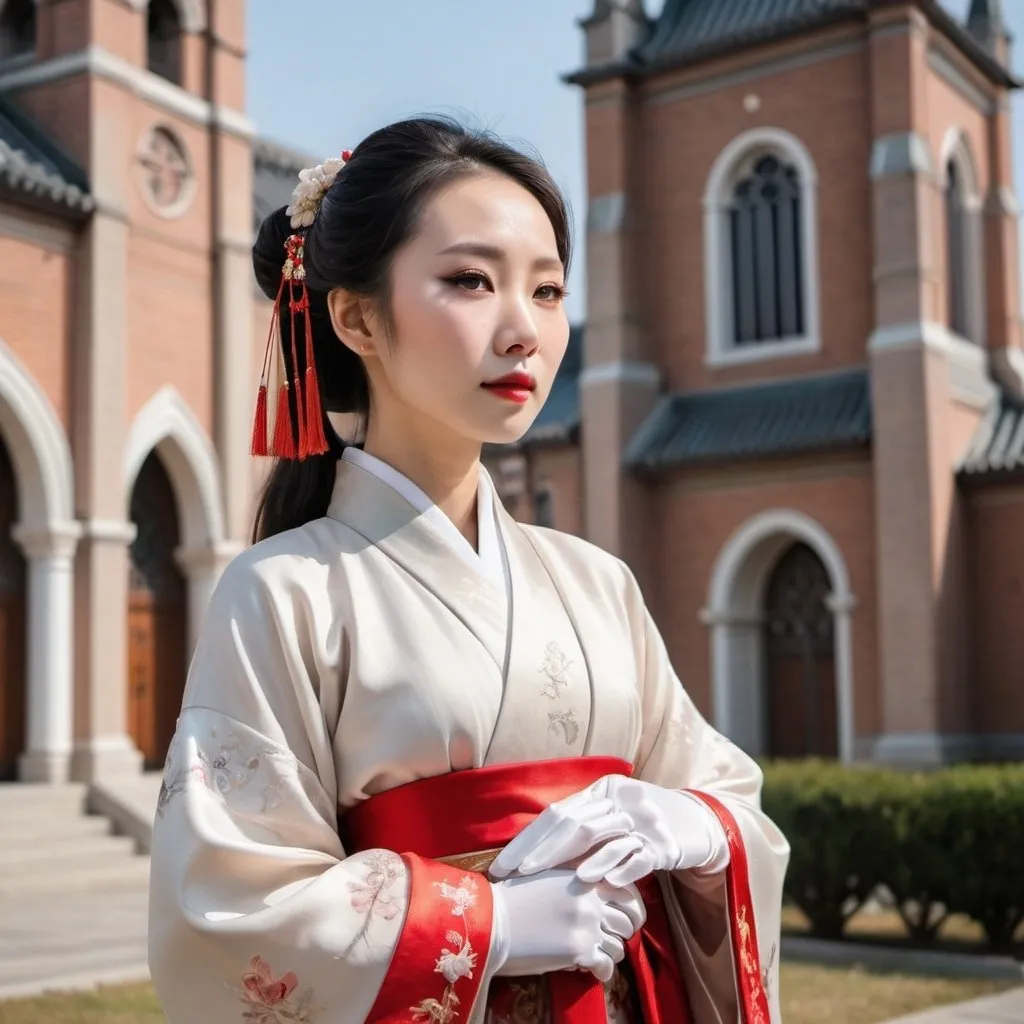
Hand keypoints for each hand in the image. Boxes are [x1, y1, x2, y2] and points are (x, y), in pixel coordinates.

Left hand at [489, 775, 727, 886]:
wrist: (700, 823)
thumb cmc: (646, 828)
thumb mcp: (613, 821)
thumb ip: (582, 830)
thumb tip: (533, 852)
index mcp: (603, 790)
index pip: (558, 814)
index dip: (528, 839)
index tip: (503, 865)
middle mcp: (621, 798)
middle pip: (574, 822)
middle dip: (540, 850)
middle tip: (515, 873)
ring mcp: (645, 819)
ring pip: (603, 834)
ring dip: (574, 858)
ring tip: (545, 875)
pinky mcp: (667, 842)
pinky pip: (639, 854)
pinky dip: (618, 867)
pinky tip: (599, 881)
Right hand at [489, 869, 645, 982]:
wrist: (491, 918)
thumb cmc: (513, 897)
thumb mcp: (549, 877)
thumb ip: (577, 884)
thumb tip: (596, 897)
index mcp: (585, 878)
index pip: (629, 892)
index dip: (632, 909)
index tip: (628, 919)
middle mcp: (592, 899)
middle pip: (629, 920)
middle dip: (625, 932)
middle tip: (613, 940)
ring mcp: (588, 925)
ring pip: (620, 945)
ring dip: (611, 953)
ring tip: (597, 955)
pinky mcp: (579, 950)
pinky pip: (606, 966)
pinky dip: (602, 972)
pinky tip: (592, 972)